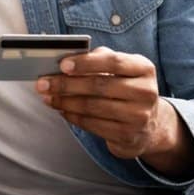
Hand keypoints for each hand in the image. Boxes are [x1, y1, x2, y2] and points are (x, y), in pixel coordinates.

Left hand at [36, 47, 176, 159]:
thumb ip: (100, 59)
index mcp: (144, 68)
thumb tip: (67, 60)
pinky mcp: (127, 135)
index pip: (113, 62)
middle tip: (43, 83)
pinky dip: (73, 116)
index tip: (62, 65)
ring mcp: (138, 116)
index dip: (86, 63)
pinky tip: (62, 110)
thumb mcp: (122, 70)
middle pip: (99, 86)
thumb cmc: (127, 88)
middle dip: (66, 84)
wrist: (150, 125)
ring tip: (48, 97)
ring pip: (93, 107)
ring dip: (65, 102)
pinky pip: (93, 125)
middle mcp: (145, 92)